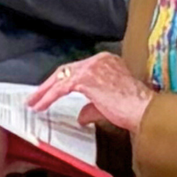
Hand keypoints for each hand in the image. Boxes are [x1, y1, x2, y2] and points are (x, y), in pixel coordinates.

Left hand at [27, 53, 154, 133]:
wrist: (142, 110)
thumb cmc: (132, 109)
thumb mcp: (107, 105)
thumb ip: (91, 107)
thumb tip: (81, 116)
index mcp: (106, 62)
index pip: (78, 69)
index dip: (62, 81)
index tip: (51, 91)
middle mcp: (99, 60)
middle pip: (66, 70)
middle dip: (48, 85)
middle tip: (35, 97)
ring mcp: (92, 67)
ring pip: (61, 77)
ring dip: (44, 91)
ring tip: (33, 103)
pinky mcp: (86, 78)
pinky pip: (61, 88)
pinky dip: (49, 97)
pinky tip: (41, 106)